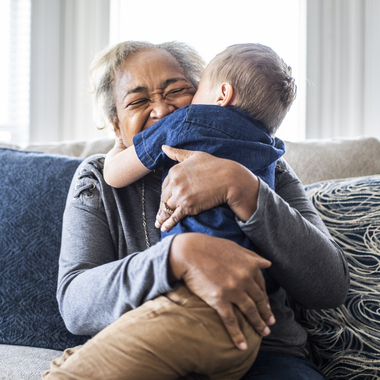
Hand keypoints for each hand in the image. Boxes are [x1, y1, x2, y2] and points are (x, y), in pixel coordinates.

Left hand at [156, 145, 259, 231]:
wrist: (229, 178)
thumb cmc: (214, 165)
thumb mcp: (194, 155)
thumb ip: (177, 153)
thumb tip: (163, 147)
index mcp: (174, 171)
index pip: (165, 185)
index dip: (166, 194)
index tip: (165, 200)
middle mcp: (175, 183)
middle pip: (164, 198)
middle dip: (162, 206)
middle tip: (159, 215)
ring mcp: (181, 195)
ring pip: (166, 208)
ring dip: (162, 217)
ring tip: (158, 223)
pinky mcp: (188, 206)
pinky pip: (174, 217)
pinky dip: (168, 224)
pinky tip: (163, 228)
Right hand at [169, 233, 274, 349]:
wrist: (189, 251)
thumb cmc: (210, 247)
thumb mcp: (234, 247)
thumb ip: (252, 256)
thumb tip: (268, 263)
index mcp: (250, 265)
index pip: (262, 285)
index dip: (265, 297)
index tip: (267, 306)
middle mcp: (245, 278)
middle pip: (259, 300)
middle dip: (266, 313)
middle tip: (270, 322)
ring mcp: (233, 290)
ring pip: (250, 311)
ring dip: (258, 324)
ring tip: (264, 332)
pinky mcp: (219, 300)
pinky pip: (231, 320)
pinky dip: (237, 334)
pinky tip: (242, 345)